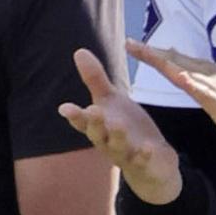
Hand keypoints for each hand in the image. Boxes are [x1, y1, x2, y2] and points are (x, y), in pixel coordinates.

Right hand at [59, 44, 183, 204]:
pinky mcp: (145, 163)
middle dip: (95, 123)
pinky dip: (146, 154)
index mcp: (99, 126)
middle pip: (97, 134)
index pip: (83, 121)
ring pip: (118, 147)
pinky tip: (150, 147)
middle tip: (93, 110)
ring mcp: (126, 154)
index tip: (64, 108)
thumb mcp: (111, 102)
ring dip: (118, 137)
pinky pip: (144, 160)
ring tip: (118, 125)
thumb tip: (79, 51)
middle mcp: (108, 142)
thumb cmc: (125, 128)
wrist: (151, 163)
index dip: (74, 115)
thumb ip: (95, 79)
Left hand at [131, 39, 215, 156]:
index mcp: (211, 77)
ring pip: (187, 71)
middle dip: (152, 53)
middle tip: (128, 42)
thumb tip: (191, 78)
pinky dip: (193, 82)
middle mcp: (212, 76)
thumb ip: (207, 88)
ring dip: (165, 61)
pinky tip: (178, 75)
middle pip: (177, 61)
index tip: (135, 46)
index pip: (179, 62)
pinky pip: (207, 92)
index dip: (157, 54)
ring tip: (144, 51)